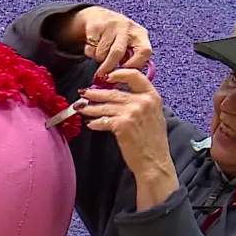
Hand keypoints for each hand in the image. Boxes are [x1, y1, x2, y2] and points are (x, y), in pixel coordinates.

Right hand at [73, 6, 151, 77]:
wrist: (100, 17)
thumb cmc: (119, 39)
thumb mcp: (131, 47)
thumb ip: (132, 61)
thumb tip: (125, 81)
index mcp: (140, 34)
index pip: (144, 52)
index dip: (134, 65)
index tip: (125, 73)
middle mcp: (127, 27)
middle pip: (117, 53)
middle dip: (109, 68)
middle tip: (104, 78)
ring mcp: (111, 25)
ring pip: (102, 52)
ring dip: (99, 60)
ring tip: (101, 57)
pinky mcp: (95, 26)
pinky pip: (91, 48)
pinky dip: (90, 53)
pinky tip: (94, 47)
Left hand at [76, 68, 178, 208]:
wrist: (154, 162)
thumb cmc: (153, 142)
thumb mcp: (154, 115)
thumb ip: (141, 102)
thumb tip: (120, 95)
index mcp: (152, 96)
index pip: (134, 75)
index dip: (118, 73)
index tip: (107, 77)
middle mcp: (143, 101)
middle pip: (114, 92)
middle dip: (96, 93)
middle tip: (84, 93)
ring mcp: (132, 112)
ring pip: (105, 106)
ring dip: (90, 107)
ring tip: (81, 107)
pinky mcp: (122, 125)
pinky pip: (103, 120)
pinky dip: (95, 122)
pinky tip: (90, 124)